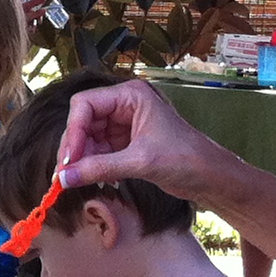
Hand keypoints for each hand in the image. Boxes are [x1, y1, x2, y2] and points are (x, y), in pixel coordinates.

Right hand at [55, 77, 236, 204]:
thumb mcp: (140, 162)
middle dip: (75, 147)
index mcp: (131, 95)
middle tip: (65, 175)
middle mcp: (125, 105)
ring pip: (88, 137)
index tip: (69, 160)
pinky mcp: (126, 142)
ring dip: (81, 158)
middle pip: (83, 121)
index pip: (85, 104)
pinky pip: (99, 150)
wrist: (211, 177)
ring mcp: (124, 123)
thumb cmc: (185, 159)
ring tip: (77, 181)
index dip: (73, 131)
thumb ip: (100, 168)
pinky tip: (90, 179)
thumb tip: (64, 178)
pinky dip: (92, 164)